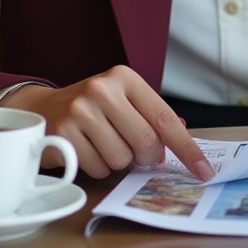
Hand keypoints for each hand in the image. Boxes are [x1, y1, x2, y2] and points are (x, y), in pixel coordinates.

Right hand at [0, 66, 214, 181]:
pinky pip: (97, 168)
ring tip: (103, 144)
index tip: (203, 169)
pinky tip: (87, 150)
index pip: (163, 117)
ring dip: (118, 162)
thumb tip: (182, 131)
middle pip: (145, 141)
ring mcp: (81, 110)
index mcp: (125, 78)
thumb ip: (151, 115)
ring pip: (121, 159)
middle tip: (136, 153)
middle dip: (146, 156)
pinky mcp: (63, 133)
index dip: (186, 147)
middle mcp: (103, 89)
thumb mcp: (123, 100)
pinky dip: (98, 167)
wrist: (44, 108)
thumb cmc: (93, 107)